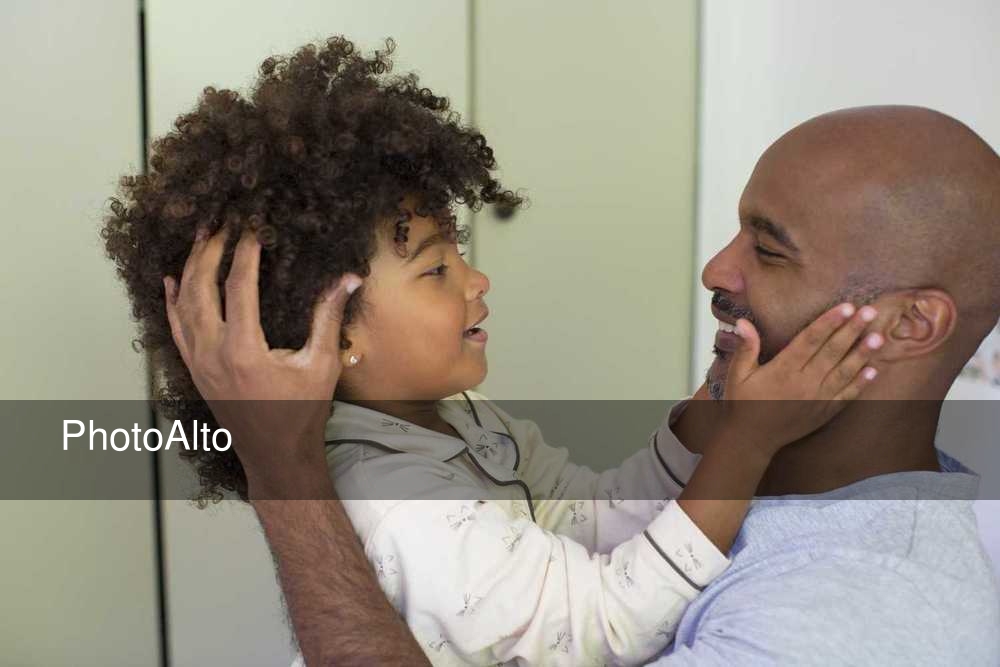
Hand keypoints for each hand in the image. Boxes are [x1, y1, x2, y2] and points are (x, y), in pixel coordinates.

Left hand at [163, 224, 361, 482]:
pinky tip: (172, 279)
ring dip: (190, 268)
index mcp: (244, 350)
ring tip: (201, 238)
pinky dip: (172, 300)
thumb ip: (329, 317)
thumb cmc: (303, 413)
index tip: (253, 226)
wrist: (275, 454)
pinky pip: (175, 328)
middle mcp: (212, 353)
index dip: (245, 252)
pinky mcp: (194, 370)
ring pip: (182, 304)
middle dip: (211, 250)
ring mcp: (197, 363)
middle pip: (201, 287)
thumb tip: (348, 277)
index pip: (238, 285)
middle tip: (223, 223)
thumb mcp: (321, 364)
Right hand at [721, 303, 880, 457]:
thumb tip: (742, 322)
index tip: (846, 307)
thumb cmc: (743, 404)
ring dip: (862, 354)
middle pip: (832, 352)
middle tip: (870, 312)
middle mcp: (804, 383)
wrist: (752, 441)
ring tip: (878, 337)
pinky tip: (873, 370)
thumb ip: (746, 348)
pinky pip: (846, 396)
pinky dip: (860, 383)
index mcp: (783, 370)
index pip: (810, 340)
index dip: (829, 322)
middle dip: (851, 330)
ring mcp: (817, 399)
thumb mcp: (737, 375)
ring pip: (844, 372)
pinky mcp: (824, 412)